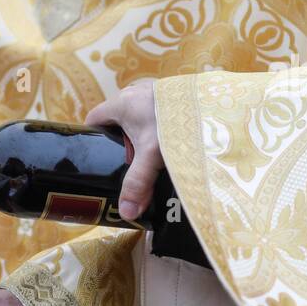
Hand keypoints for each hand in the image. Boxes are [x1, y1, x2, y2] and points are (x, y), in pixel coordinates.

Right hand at [84, 80, 161, 220]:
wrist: (214, 104)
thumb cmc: (174, 122)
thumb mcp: (151, 155)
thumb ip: (137, 183)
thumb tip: (125, 213)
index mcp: (120, 103)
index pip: (93, 120)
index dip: (92, 138)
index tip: (98, 159)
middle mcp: (135, 93)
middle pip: (116, 121)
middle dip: (120, 143)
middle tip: (127, 165)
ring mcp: (155, 92)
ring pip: (138, 117)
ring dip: (141, 136)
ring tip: (150, 158)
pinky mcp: (173, 95)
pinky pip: (156, 113)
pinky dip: (158, 128)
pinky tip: (170, 143)